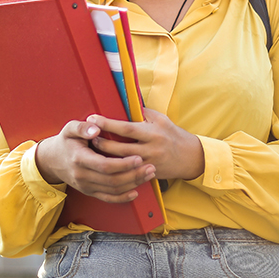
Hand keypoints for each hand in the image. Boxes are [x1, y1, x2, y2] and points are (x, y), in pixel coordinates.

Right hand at [35, 119, 156, 203]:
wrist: (52, 160)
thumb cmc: (66, 141)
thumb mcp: (69, 129)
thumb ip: (82, 127)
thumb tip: (96, 128)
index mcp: (79, 159)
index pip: (105, 165)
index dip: (123, 164)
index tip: (138, 158)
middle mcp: (82, 176)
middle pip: (112, 180)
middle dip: (134, 175)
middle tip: (151, 167)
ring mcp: (86, 186)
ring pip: (113, 190)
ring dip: (133, 184)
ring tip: (148, 174)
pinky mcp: (89, 192)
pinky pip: (108, 198)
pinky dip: (123, 197)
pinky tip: (135, 191)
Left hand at [86, 109, 205, 181]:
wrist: (190, 157)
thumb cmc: (173, 134)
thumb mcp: (161, 119)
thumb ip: (142, 113)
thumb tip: (123, 103)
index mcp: (153, 133)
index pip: (126, 128)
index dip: (108, 124)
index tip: (93, 118)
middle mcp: (151, 149)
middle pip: (120, 148)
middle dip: (102, 142)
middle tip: (88, 136)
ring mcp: (149, 164)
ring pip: (121, 163)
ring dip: (105, 156)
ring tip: (93, 149)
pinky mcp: (148, 174)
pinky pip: (128, 173)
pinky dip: (115, 168)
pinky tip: (104, 164)